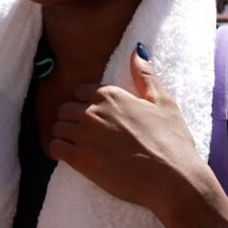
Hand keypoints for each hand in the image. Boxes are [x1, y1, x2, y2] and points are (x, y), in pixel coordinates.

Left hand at [49, 44, 212, 216]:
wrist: (172, 180)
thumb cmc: (172, 141)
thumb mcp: (163, 102)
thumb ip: (145, 75)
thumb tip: (138, 48)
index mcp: (111, 95)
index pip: (81, 92)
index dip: (87, 104)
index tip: (97, 118)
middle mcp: (93, 111)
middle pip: (66, 109)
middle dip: (73, 120)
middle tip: (88, 135)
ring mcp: (84, 135)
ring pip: (58, 128)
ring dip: (66, 136)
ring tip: (80, 147)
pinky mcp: (79, 159)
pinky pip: (54, 148)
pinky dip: (59, 152)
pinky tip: (72, 158)